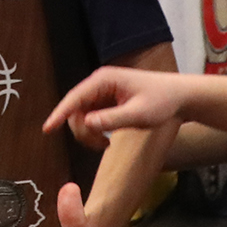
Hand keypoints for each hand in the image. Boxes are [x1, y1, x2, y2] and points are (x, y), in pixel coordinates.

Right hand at [44, 67, 189, 150]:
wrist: (179, 97)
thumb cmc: (162, 101)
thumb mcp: (139, 113)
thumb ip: (113, 119)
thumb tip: (86, 123)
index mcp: (105, 80)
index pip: (75, 97)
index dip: (60, 113)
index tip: (48, 128)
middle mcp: (99, 84)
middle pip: (75, 110)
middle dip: (83, 131)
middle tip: (102, 146)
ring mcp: (101, 93)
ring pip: (81, 116)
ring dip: (88, 134)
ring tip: (106, 144)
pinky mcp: (106, 102)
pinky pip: (90, 119)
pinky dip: (94, 132)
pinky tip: (107, 140)